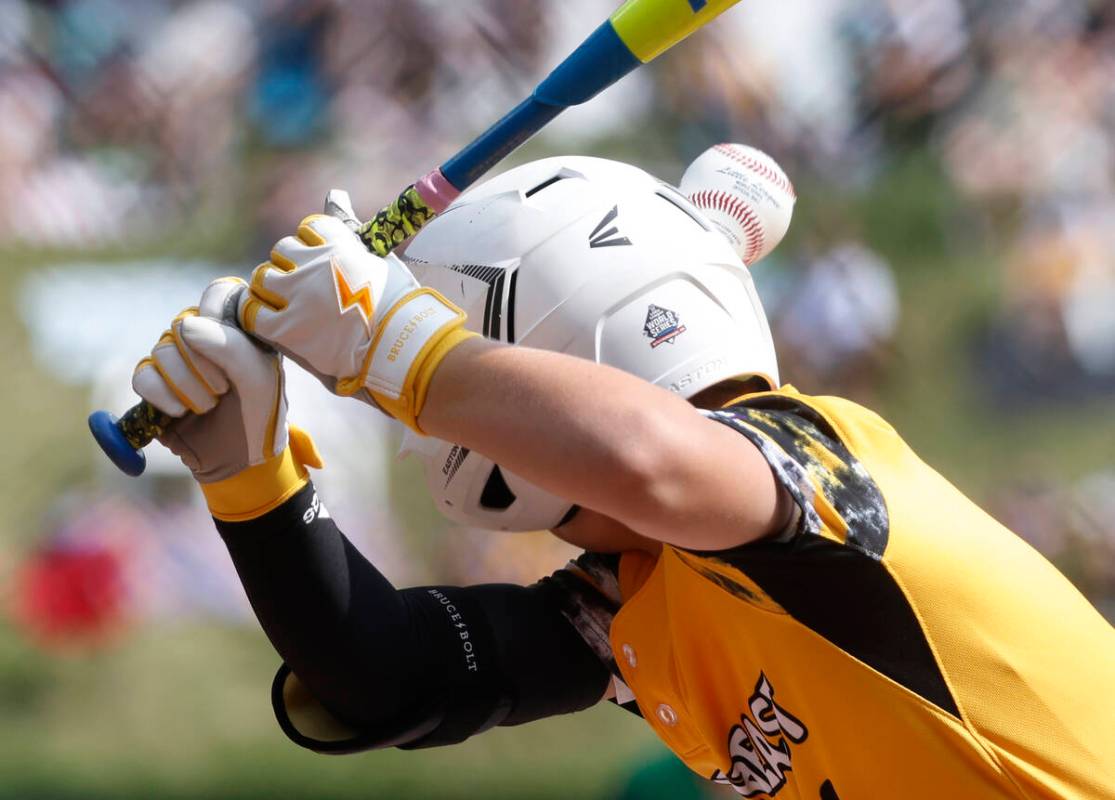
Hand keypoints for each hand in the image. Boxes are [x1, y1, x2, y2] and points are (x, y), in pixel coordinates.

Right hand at [132, 278, 320, 519]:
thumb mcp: (259, 378)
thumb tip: (186, 327)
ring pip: (161, 351)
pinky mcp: (156, 386)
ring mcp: (177, 360)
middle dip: (202, 362)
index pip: (217, 293)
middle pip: (183, 324)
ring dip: (186, 383)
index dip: (217, 312)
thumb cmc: (261, 413)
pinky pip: (143, 376)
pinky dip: (161, 394)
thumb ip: (229, 347)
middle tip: (225, 388)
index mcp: (235, 328)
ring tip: (209, 405)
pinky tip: (181, 411)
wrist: (244, 458)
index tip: (231, 347)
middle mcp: (204, 338)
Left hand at [238, 191, 476, 431]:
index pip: (310, 228)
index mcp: (341, 244)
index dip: (314, 244)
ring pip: (264, 277)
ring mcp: (298, 295)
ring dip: (273, 288)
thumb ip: (350, 228)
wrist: (404, 348)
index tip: (325, 262)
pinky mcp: (288, 328)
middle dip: (291, 266)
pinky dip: (258, 314)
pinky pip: (254, 312)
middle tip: (307, 289)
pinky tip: (272, 322)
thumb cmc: (399, 305)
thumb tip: (333, 193)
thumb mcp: (379, 259)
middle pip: (283, 250)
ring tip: (289, 306)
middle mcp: (315, 263)